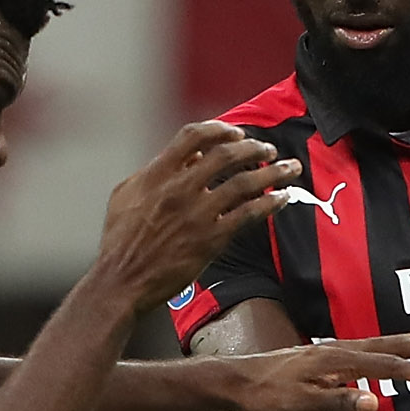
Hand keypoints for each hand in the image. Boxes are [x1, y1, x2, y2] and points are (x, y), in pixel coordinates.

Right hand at [93, 122, 305, 308]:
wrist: (122, 281)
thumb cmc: (120, 240)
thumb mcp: (126, 195)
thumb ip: (154, 171)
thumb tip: (190, 156)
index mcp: (156, 174)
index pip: (193, 135)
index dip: (220, 129)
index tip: (236, 133)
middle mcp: (179, 189)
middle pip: (226, 154)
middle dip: (254, 147)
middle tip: (269, 149)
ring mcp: (197, 214)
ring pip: (244, 182)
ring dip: (273, 171)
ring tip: (289, 168)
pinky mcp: (211, 239)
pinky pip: (249, 214)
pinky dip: (270, 203)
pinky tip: (282, 197)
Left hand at [223, 333, 409, 410]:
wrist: (238, 380)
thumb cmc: (266, 396)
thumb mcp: (299, 404)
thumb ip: (337, 401)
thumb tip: (375, 402)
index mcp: (340, 360)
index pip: (393, 364)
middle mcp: (345, 349)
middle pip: (401, 344)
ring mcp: (342, 351)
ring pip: (394, 341)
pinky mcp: (337, 356)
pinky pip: (382, 348)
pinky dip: (406, 347)